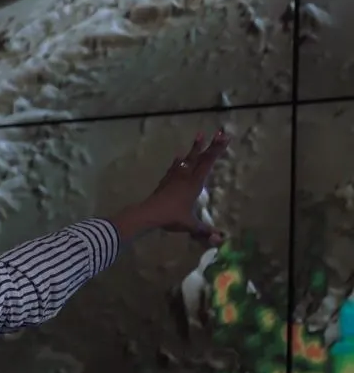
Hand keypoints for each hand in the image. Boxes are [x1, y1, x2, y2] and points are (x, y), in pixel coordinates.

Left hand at [111, 129, 228, 243]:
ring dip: (194, 148)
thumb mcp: (190, 225)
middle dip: (210, 145)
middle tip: (219, 132)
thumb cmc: (171, 217)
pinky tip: (178, 157)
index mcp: (194, 184)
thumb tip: (220, 239)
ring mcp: (174, 177)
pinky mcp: (165, 181)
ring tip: (199, 136)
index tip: (224, 137)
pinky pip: (174, 167)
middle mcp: (185, 176)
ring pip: (186, 159)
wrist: (148, 214)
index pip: (208, 163)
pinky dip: (178, 161)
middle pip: (199, 157)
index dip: (217, 150)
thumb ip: (204, 231)